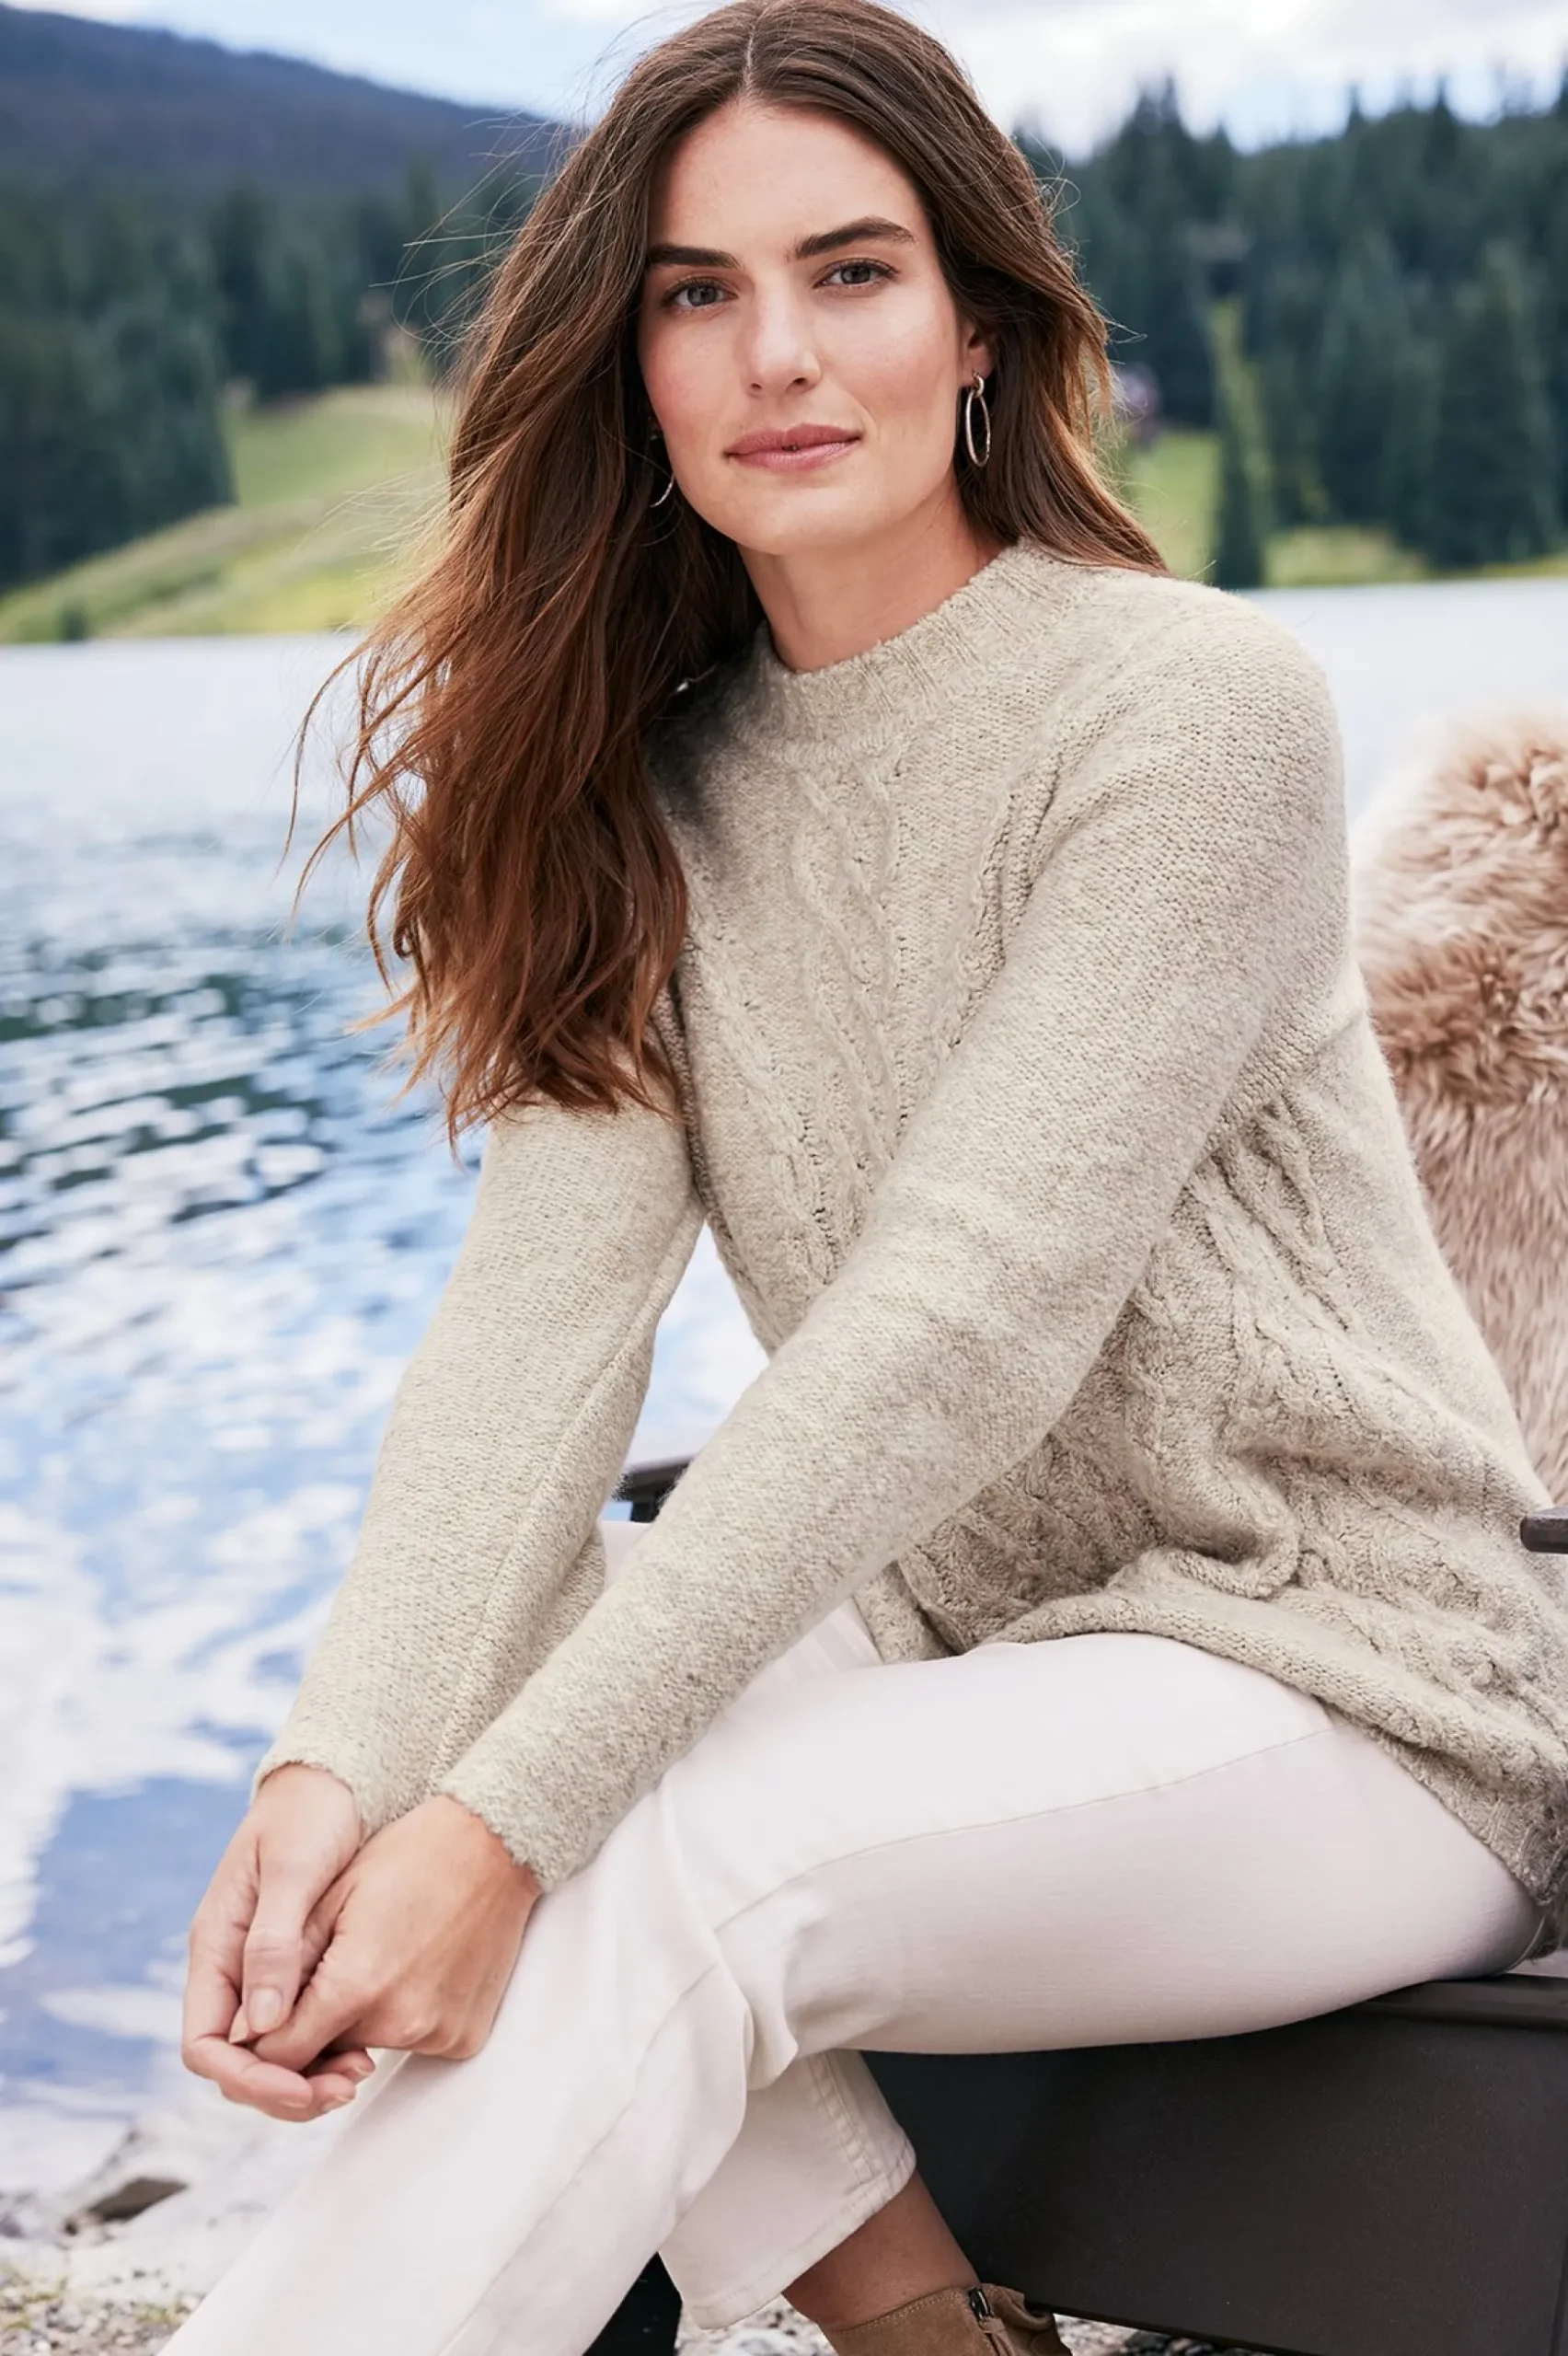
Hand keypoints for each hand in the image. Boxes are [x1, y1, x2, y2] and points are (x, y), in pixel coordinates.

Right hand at [183, 1762, 374, 2122]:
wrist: (339, 1778)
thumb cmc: (310, 1813)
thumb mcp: (293, 1872)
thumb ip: (275, 1944)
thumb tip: (261, 2026)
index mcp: (215, 1946)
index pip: (206, 2044)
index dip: (245, 2078)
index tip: (296, 2088)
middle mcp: (235, 1967)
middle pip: (240, 2059)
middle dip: (282, 2087)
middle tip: (342, 2091)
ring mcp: (267, 1968)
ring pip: (273, 2050)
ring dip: (309, 2074)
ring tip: (359, 2075)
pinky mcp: (304, 1966)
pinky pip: (304, 2024)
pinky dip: (327, 2046)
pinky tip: (364, 2048)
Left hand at [245, 1794, 540, 2083]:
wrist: (496, 1846)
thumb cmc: (408, 1858)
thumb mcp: (332, 1899)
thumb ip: (283, 1969)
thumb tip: (242, 2033)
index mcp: (356, 1986)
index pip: (280, 2055)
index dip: (261, 2039)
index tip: (265, 2011)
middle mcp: (400, 2023)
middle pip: (324, 2053)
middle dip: (312, 2021)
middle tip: (329, 1963)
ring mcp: (438, 2034)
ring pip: (366, 2047)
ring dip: (357, 2017)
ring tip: (377, 1953)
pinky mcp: (464, 2038)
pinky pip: (410, 2042)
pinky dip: (400, 2014)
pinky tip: (411, 1964)